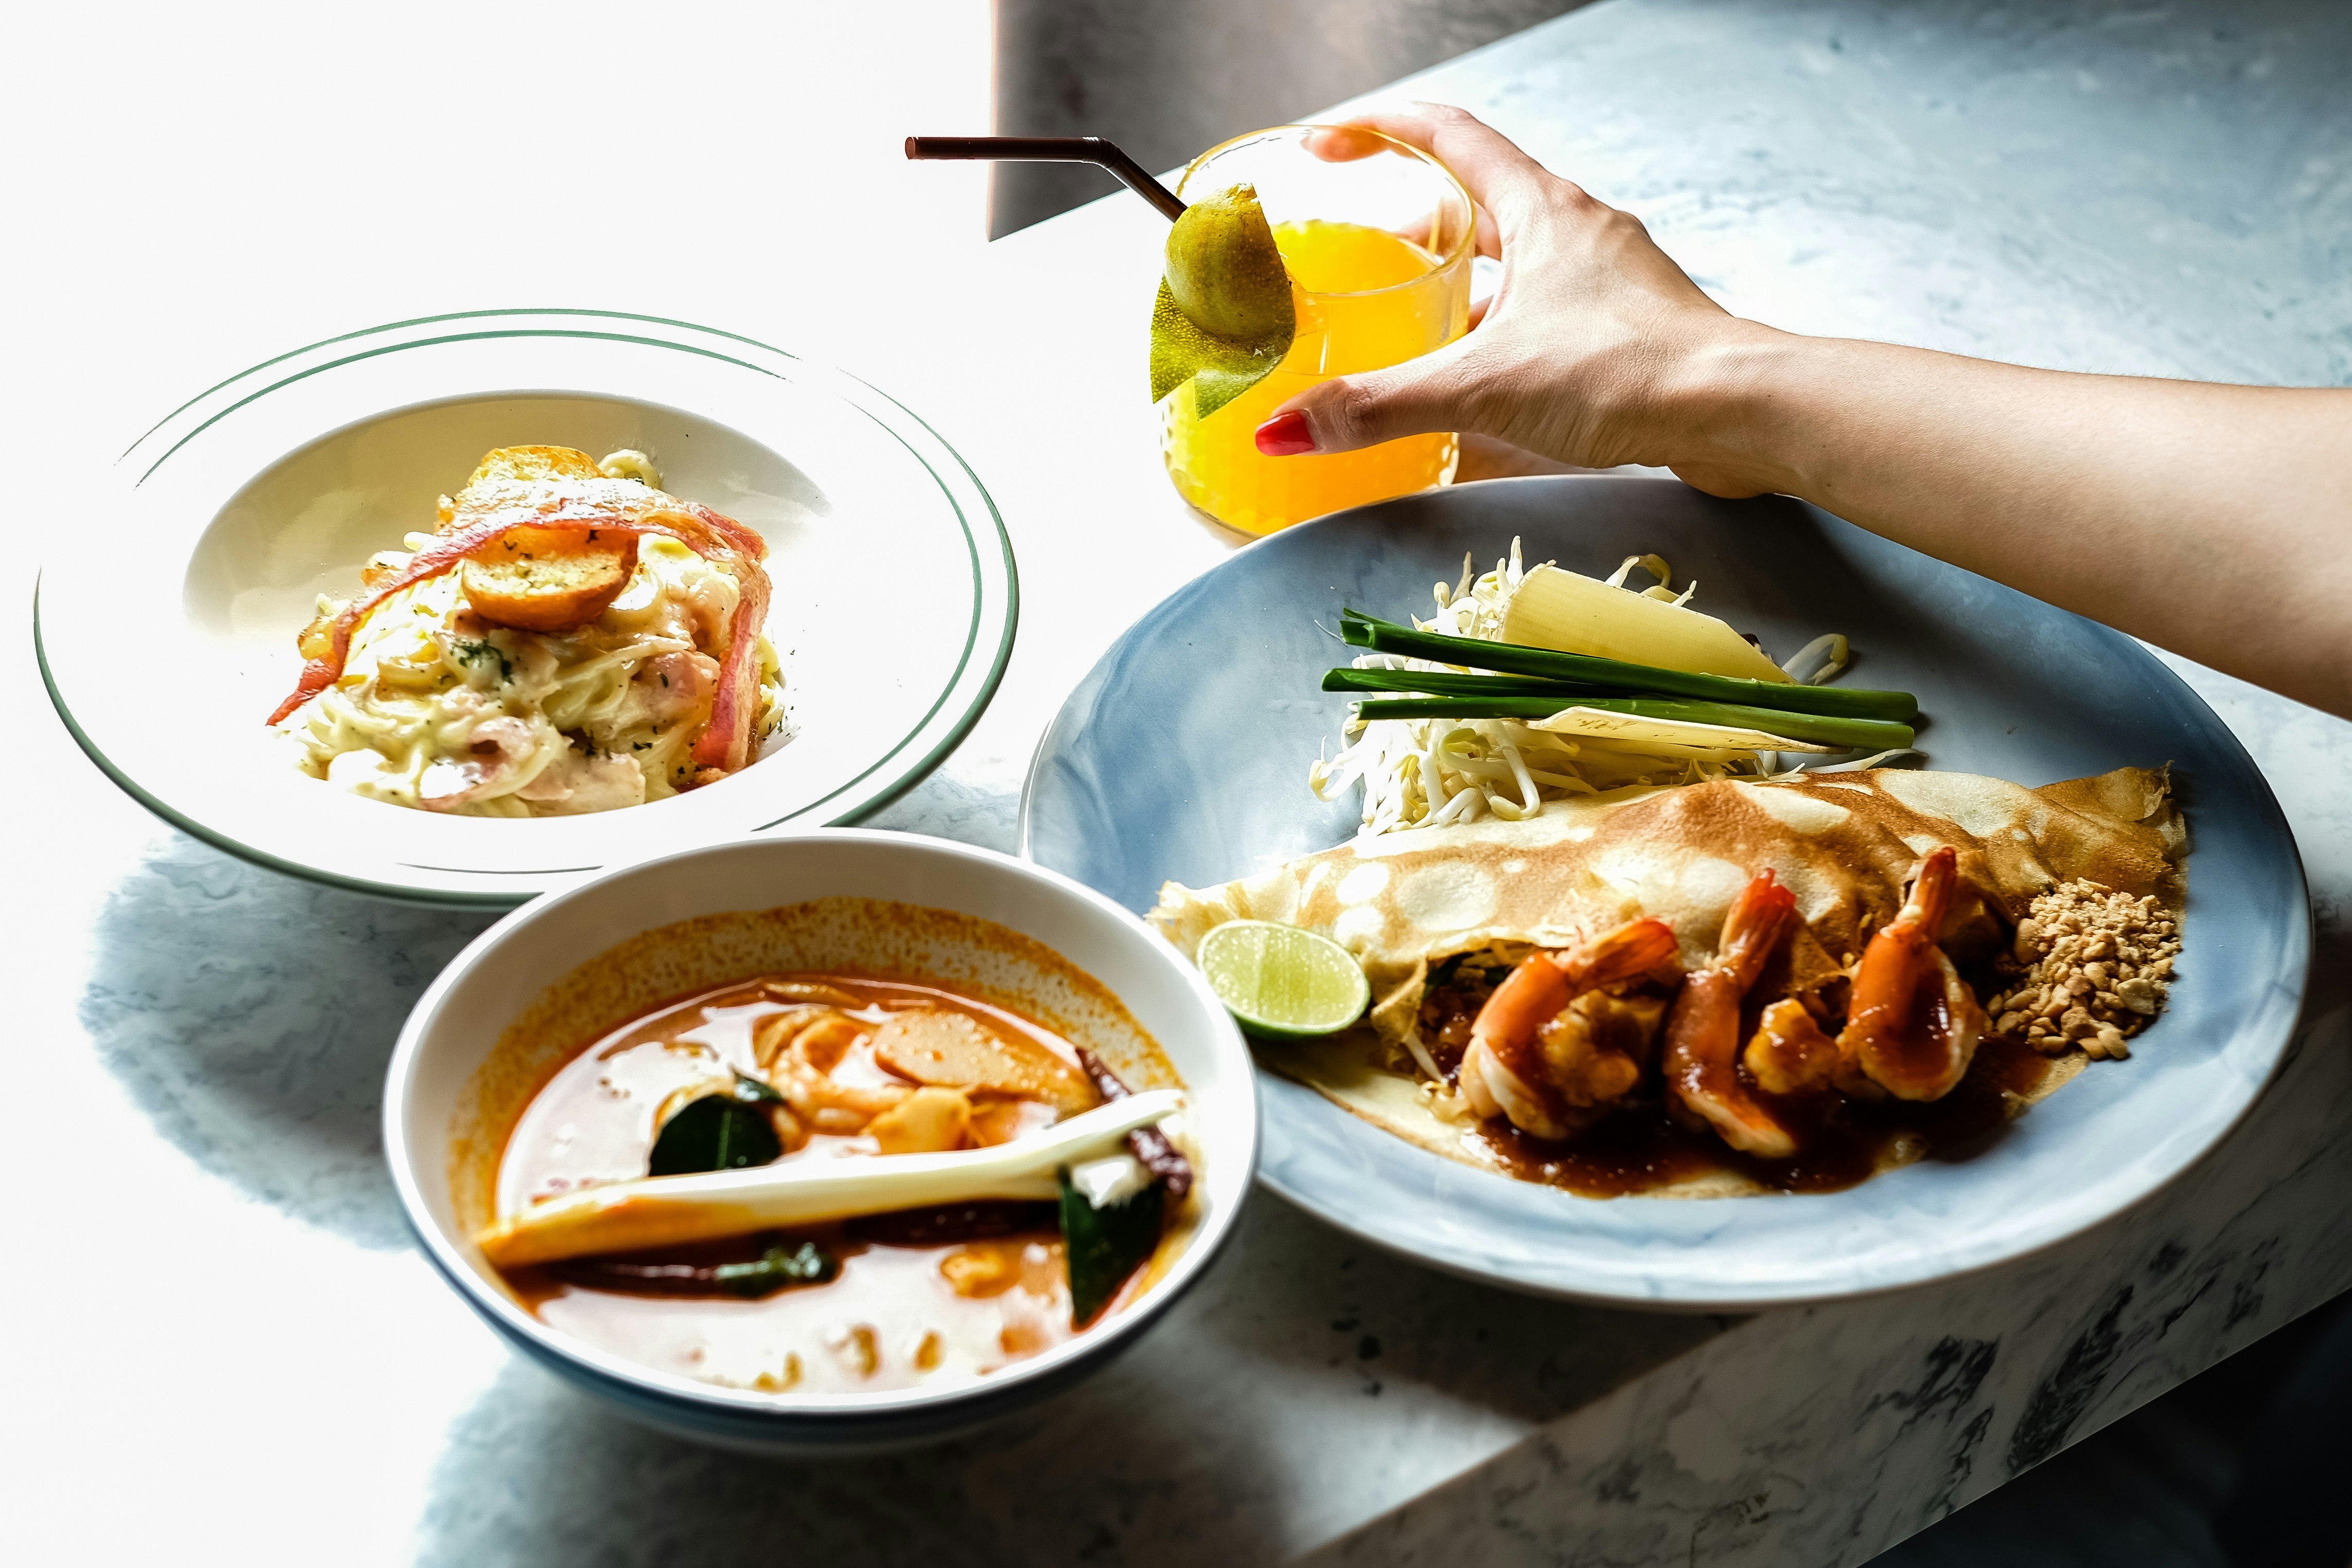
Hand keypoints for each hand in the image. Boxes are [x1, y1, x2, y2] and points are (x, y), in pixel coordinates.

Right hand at [1256, 105, 1757, 488]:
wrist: (1737, 412)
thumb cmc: (1628, 374)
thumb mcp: (1480, 387)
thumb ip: (1379, 406)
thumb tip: (1286, 428)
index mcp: (1541, 210)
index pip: (1448, 135)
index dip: (1381, 128)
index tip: (1330, 142)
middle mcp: (1578, 230)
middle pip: (1481, 196)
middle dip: (1414, 213)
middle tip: (1363, 243)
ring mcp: (1610, 279)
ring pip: (1518, 259)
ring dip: (1462, 281)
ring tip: (1412, 320)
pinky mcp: (1630, 329)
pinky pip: (1549, 311)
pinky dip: (1504, 331)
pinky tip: (1483, 379)